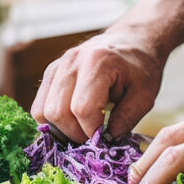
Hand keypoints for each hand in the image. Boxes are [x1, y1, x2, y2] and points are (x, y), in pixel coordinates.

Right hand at [31, 28, 167, 142]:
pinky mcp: (50, 73)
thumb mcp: (144, 96)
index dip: (92, 131)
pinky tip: (73, 120)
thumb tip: (104, 141)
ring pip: (43, 111)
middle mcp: (71, 61)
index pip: (82, 109)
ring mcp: (57, 66)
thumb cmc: (140, 69)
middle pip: (57, 112)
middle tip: (94, 136)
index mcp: (98, 62)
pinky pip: (39, 106)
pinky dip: (53, 120)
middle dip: (75, 133)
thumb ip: (126, 120)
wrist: (131, 42)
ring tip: (84, 127)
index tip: (105, 136)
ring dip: (62, 128)